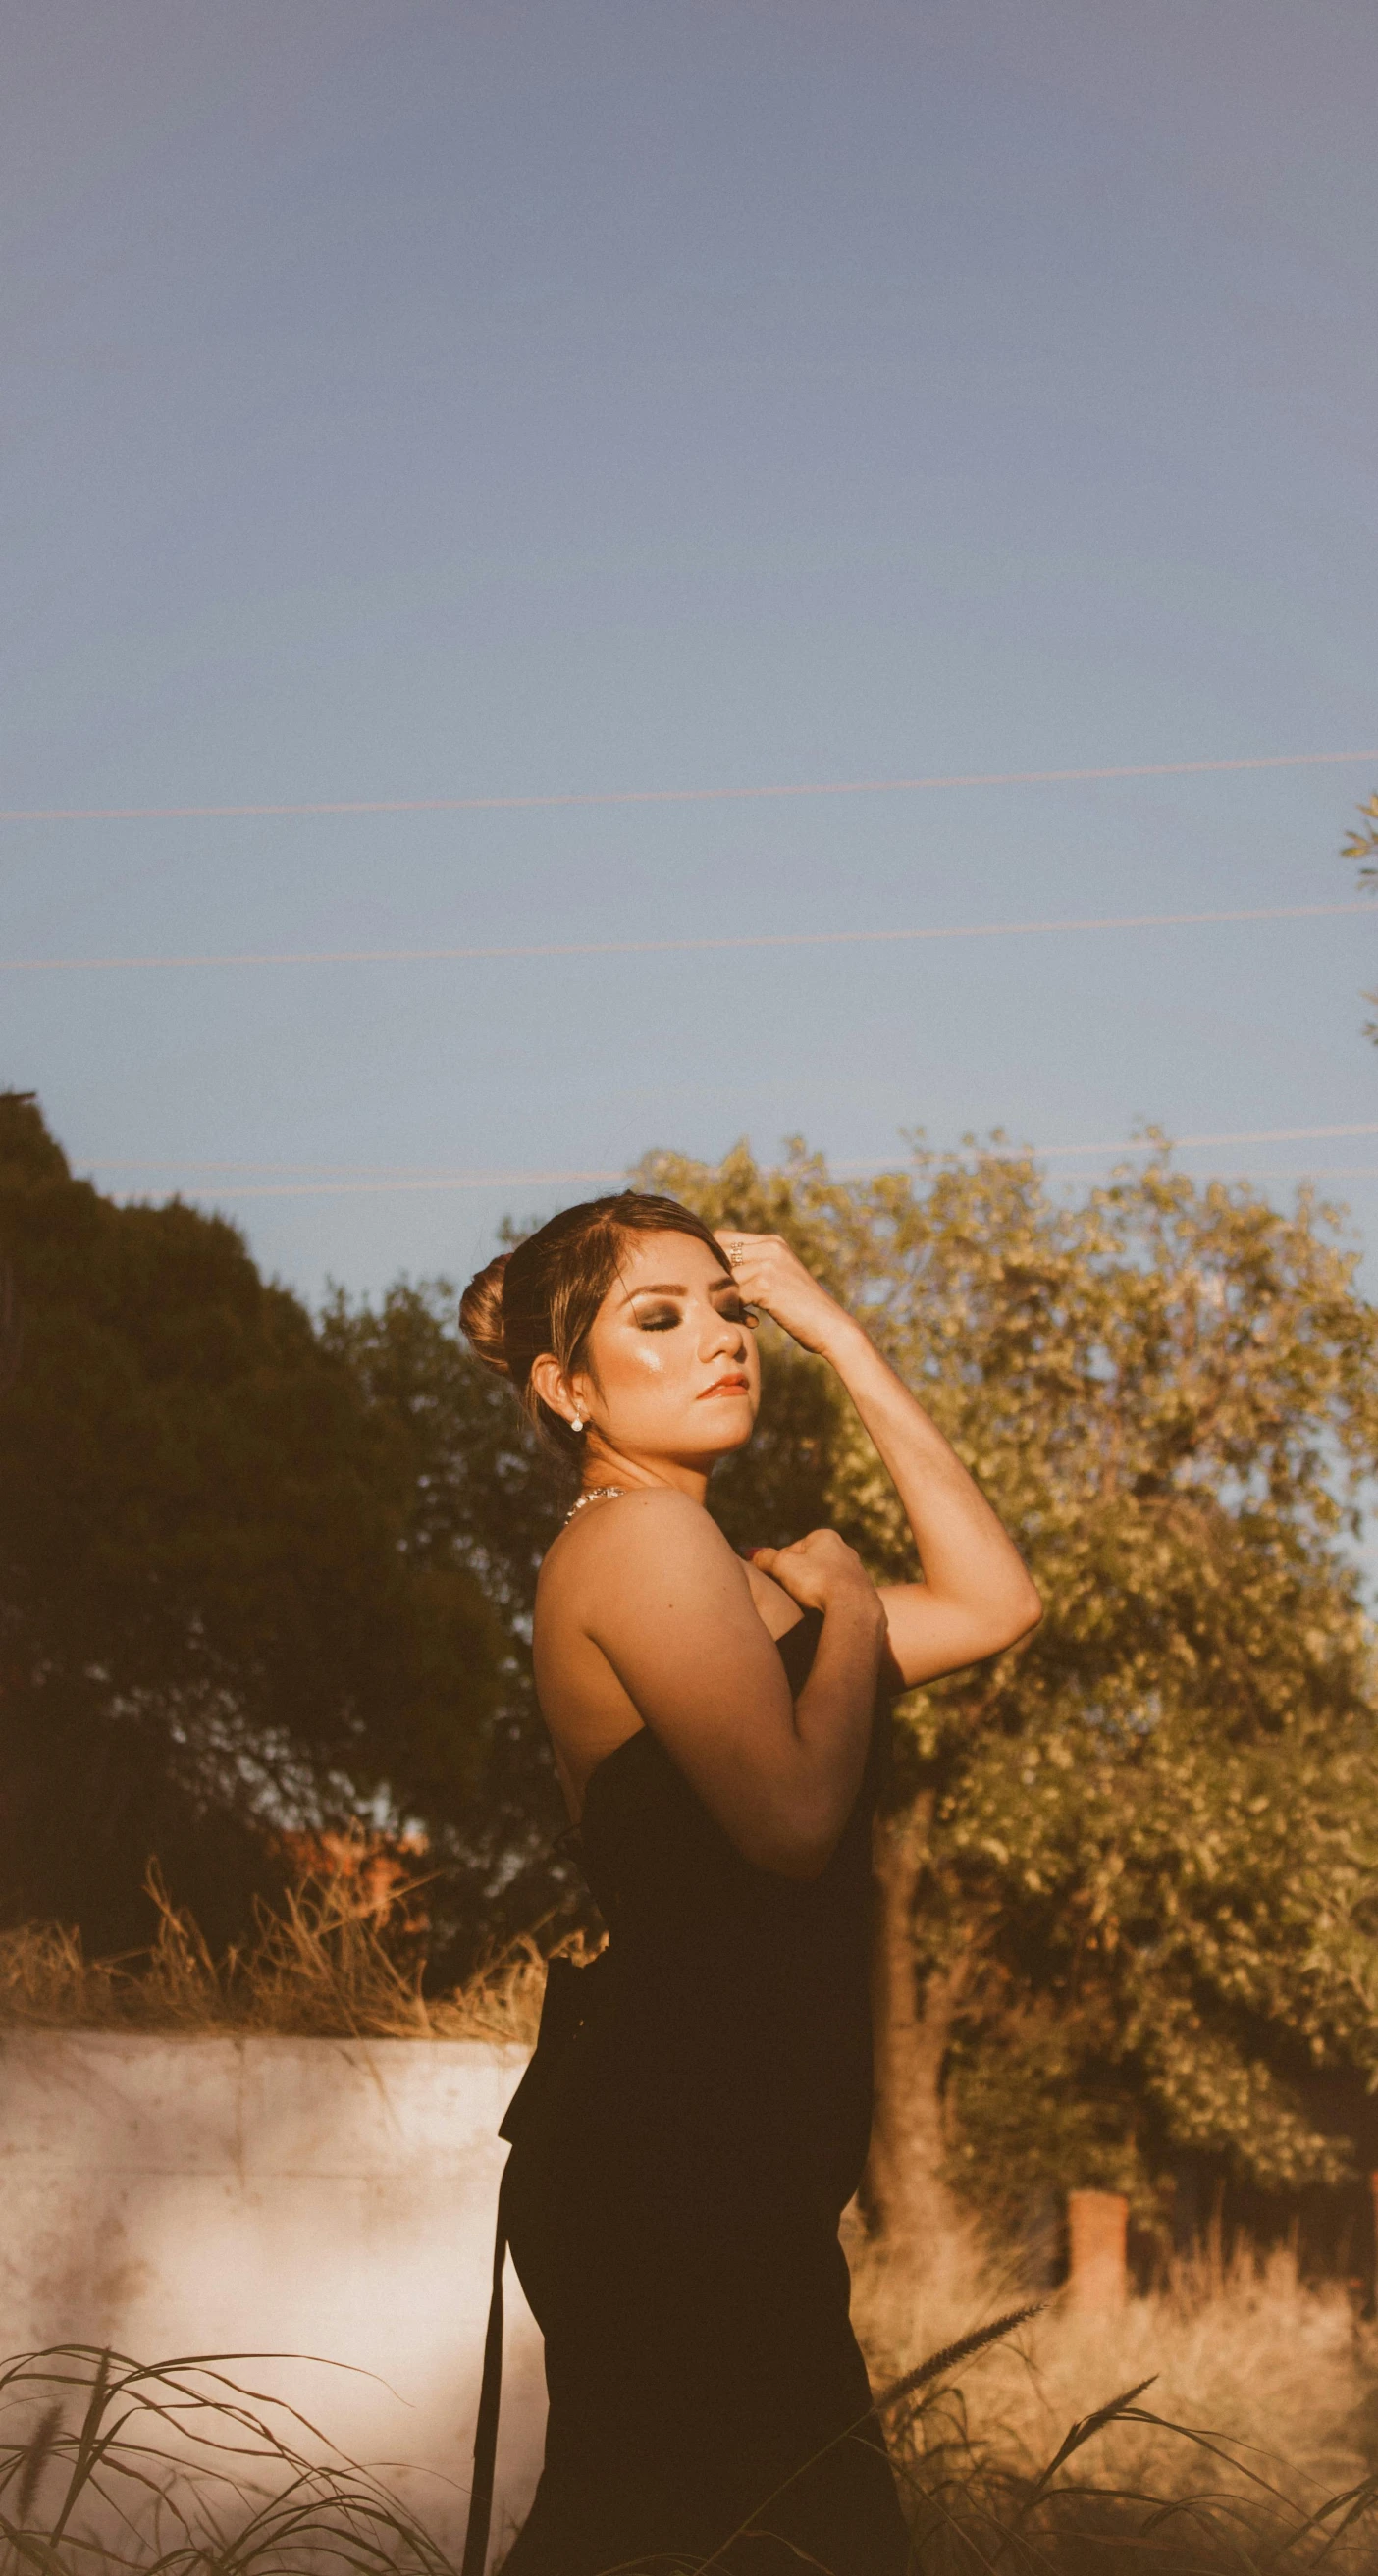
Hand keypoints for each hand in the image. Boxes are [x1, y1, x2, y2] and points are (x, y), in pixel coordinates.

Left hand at [713, 1230, 852, 1357]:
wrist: (832, 1327)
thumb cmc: (804, 1309)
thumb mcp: (781, 1278)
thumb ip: (756, 1268)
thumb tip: (717, 1271)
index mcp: (773, 1242)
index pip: (723, 1238)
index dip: (714, 1260)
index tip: (721, 1285)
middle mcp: (770, 1246)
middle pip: (718, 1253)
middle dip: (715, 1278)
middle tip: (726, 1301)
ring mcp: (768, 1263)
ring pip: (724, 1278)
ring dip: (725, 1298)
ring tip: (743, 1315)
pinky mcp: (765, 1284)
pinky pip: (733, 1297)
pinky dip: (736, 1312)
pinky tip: (754, 1322)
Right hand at [749, 1528, 885, 1640]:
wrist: (853, 1607)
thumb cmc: (817, 1581)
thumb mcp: (783, 1565)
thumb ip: (766, 1558)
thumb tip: (753, 1554)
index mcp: (825, 1536)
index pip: (792, 1549)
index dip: (780, 1566)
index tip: (779, 1580)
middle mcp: (844, 1549)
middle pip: (808, 1564)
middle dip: (798, 1578)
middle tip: (790, 1594)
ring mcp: (855, 1570)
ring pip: (823, 1580)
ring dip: (812, 1590)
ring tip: (806, 1605)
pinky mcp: (862, 1590)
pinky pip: (836, 1594)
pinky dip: (827, 1601)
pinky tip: (823, 1610)